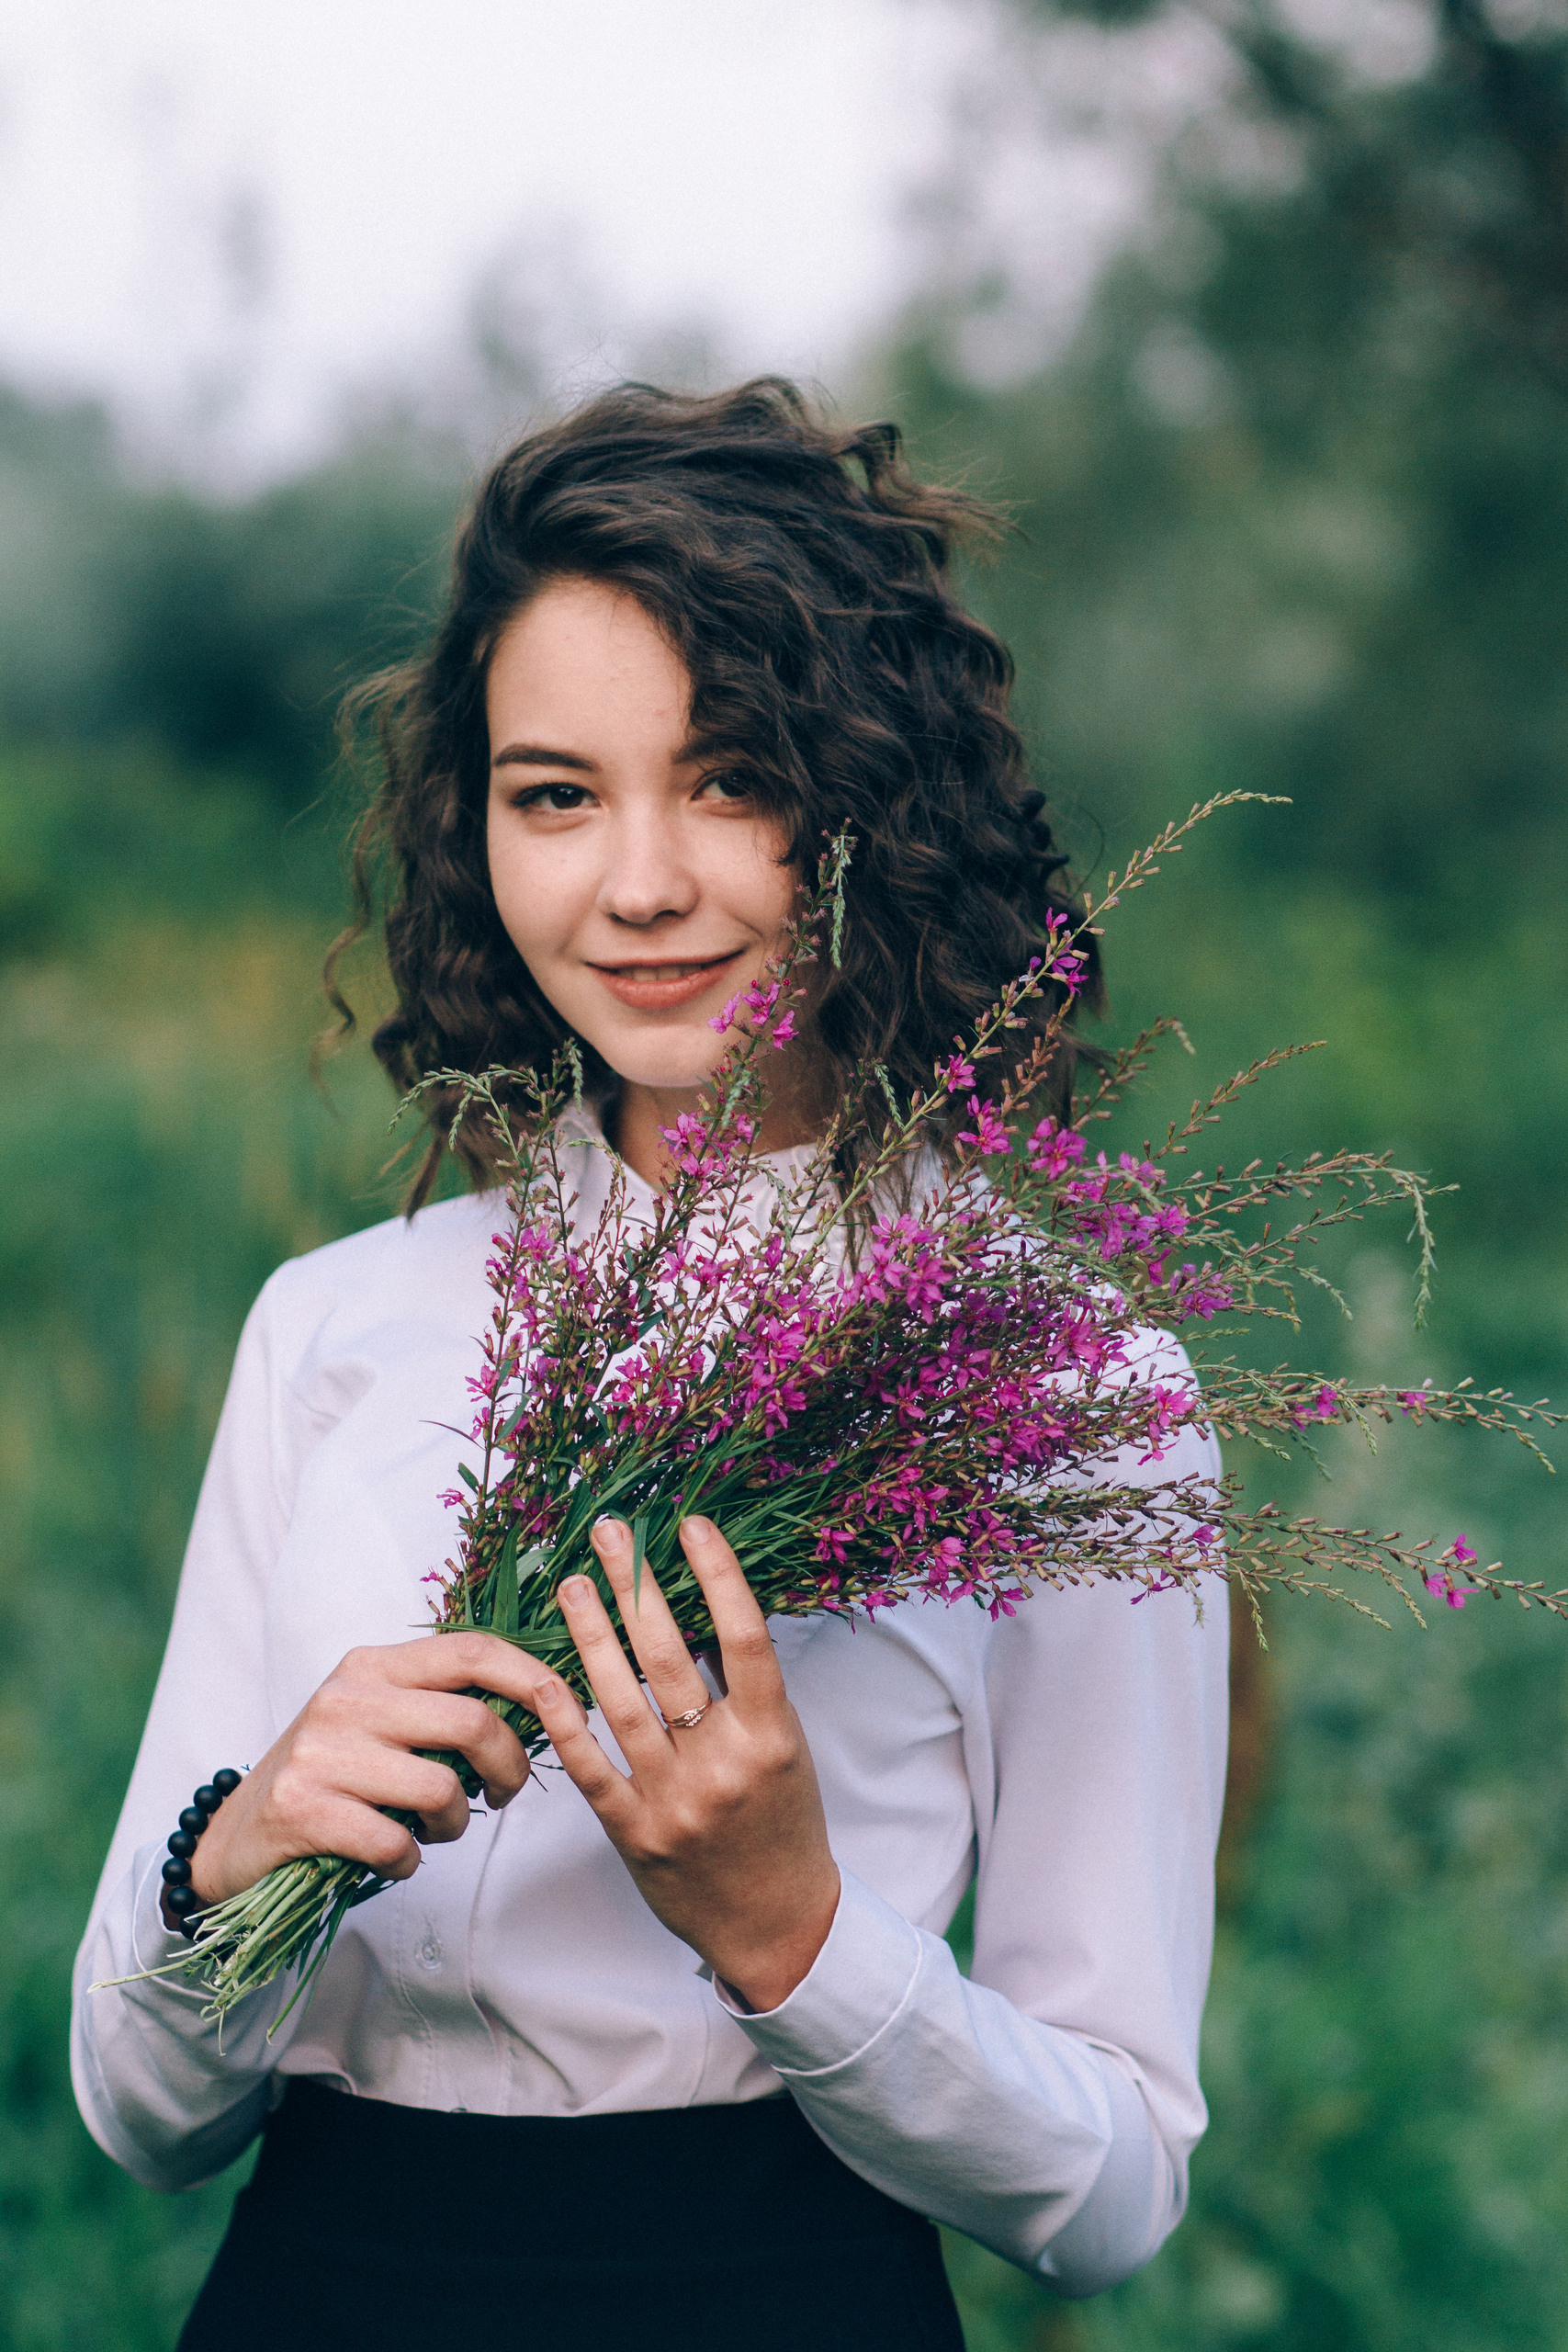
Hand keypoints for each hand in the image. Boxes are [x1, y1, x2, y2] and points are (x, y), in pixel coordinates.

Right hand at [178, 1632, 545, 1914]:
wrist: (234, 1838)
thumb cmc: (329, 1777)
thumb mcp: (376, 1720)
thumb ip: (438, 1706)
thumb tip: (538, 1707)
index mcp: (372, 1665)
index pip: (470, 1651)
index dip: (532, 1676)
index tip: (568, 1708)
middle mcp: (345, 1697)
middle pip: (471, 1722)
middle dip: (511, 1768)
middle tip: (502, 1796)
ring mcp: (320, 1752)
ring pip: (441, 1788)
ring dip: (457, 1825)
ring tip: (435, 1831)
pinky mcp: (302, 1810)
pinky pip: (396, 1843)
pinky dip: (410, 1861)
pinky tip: (393, 1857)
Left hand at [533, 1514, 839, 2012]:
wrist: (776, 1925)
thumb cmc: (785, 1825)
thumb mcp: (787, 1751)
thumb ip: (747, 1693)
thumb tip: (700, 1613)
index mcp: (772, 1738)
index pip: (745, 1638)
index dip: (718, 1575)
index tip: (690, 1525)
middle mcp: (722, 1765)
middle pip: (670, 1658)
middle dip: (636, 1587)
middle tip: (611, 1533)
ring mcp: (673, 1800)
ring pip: (621, 1702)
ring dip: (591, 1635)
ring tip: (572, 1584)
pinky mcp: (632, 1833)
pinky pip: (590, 1766)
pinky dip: (565, 1719)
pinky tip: (544, 1674)